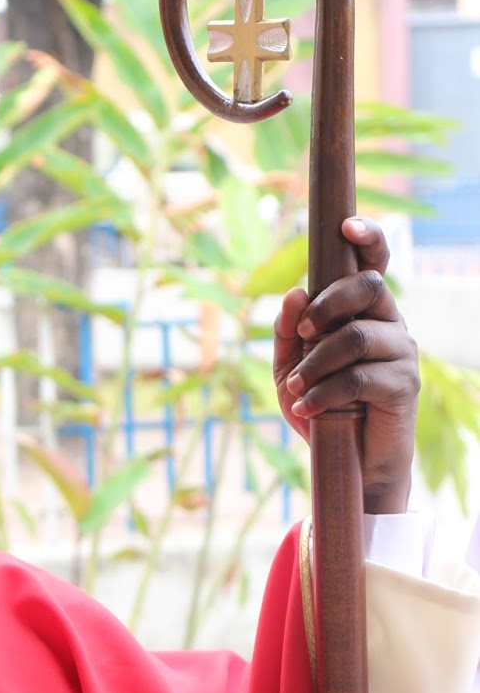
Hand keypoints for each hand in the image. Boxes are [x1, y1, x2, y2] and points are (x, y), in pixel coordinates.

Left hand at [273, 217, 418, 512]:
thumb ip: (287, 335)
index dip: (368, 238)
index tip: (346, 226)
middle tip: (301, 336)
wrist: (348, 465)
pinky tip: (305, 409)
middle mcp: (389, 324)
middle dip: (327, 304)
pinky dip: (324, 392)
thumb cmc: (320, 410)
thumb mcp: (289, 372)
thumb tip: (292, 294)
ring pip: (357, 335)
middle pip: (368, 286)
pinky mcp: (404, 385)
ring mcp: (401, 352)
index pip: (374, 263)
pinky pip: (359, 376)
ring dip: (315, 363)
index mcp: (363, 312)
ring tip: (293, 389)